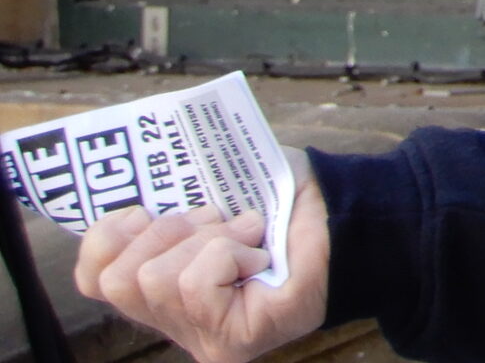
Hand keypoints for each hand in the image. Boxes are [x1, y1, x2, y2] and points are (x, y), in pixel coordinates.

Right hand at [74, 146, 328, 362]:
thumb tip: (133, 191)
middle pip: (118, 278)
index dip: (110, 236)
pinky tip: (260, 256)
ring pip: (155, 278)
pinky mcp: (230, 342)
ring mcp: (201, 339)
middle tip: (217, 221)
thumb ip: (172, 192)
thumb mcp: (219, 185)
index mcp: (161, 288)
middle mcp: (175, 324)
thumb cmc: (286, 199)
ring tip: (247, 236)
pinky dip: (229, 252)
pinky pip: (195, 283)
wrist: (349, 213)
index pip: (93, 278)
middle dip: (168, 231)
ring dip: (208, 239)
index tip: (149, 211)